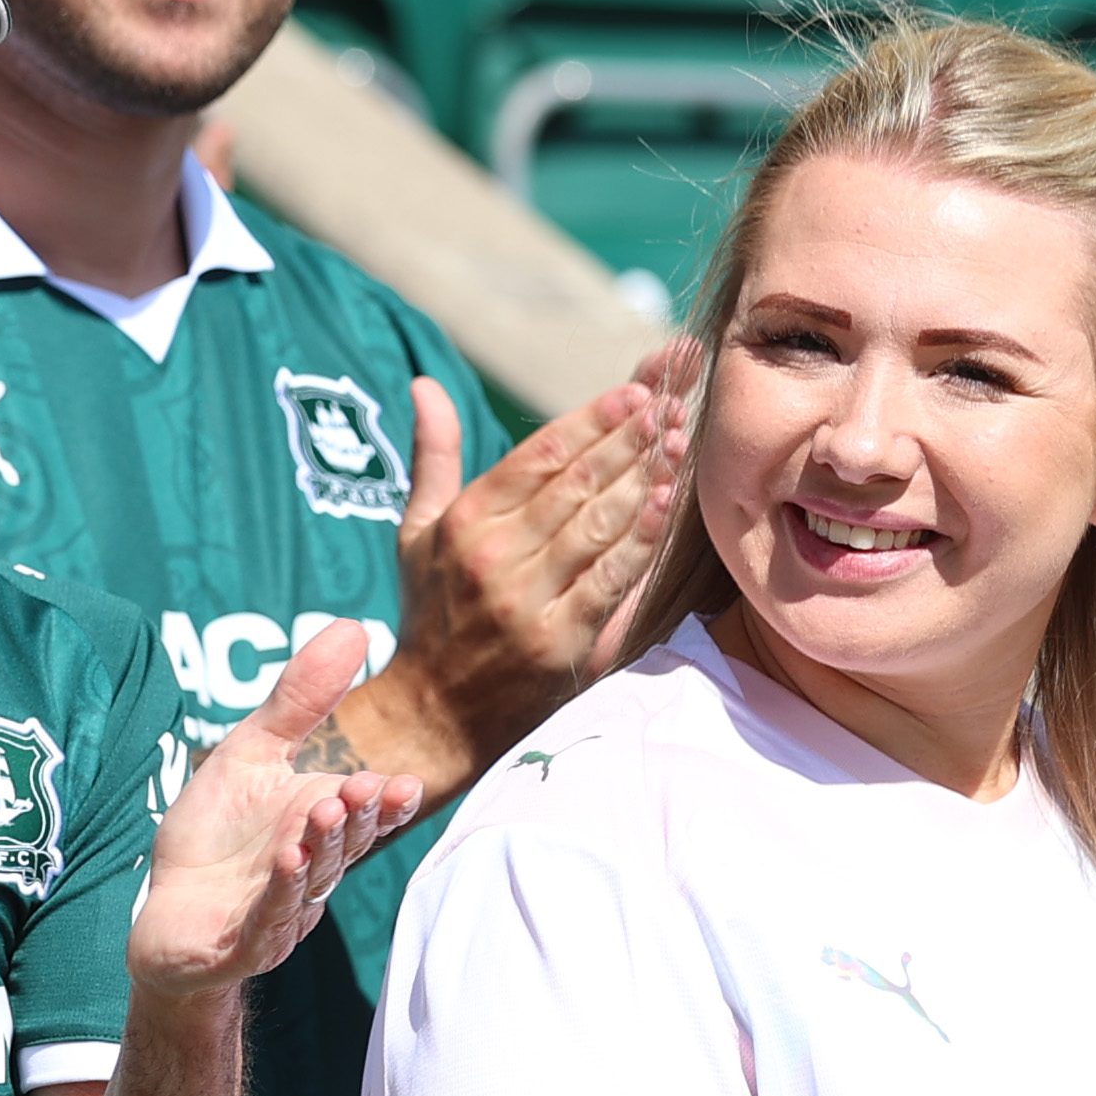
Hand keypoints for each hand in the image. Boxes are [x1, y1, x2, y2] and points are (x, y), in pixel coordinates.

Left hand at [129, 619, 424, 996]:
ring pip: (311, 881)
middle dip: (357, 818)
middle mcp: (311, 871)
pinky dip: (280, 893)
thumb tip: (353, 626)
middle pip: (344, 845)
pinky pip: (269, 920)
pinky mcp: (242, 943)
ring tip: (322, 811)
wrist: (166, 917)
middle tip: (363, 788)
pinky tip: (286, 861)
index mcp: (319, 827)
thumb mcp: (251, 755)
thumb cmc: (215, 836)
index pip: (365, 814)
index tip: (401, 784)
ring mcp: (280, 911)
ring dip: (321, 848)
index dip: (385, 804)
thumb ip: (299, 700)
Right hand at [349, 359, 683, 782]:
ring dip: (643, 478)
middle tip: (671, 403)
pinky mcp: (559, 641)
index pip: (538, 454)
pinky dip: (641, 540)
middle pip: (575, 482)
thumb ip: (432, 454)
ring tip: (679, 441)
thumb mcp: (416, 530)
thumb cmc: (431, 611)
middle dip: (628, 438)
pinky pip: (609, 579)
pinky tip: (668, 503)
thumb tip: (424, 382)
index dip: (592, 418)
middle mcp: (492, 556)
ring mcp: (526, 600)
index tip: (635, 390)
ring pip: (597, 524)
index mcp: (463, 521)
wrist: (433, 713)